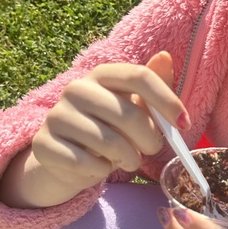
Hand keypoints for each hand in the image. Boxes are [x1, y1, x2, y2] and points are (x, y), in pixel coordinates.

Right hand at [0, 51, 188, 207]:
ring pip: (110, 144)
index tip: (184, 123)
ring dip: (129, 159)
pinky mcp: (43, 144)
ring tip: (127, 160)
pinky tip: (99, 167)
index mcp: (101, 75)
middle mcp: (76, 89)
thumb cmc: (108, 129)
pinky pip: (87, 164)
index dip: (167, 100)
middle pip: (129, 115)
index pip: (139, 77)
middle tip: (150, 150)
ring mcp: (57, 115)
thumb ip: (152, 85)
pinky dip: (101, 172)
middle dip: (150, 141)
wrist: (65, 157)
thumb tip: (164, 57)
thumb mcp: (132, 106)